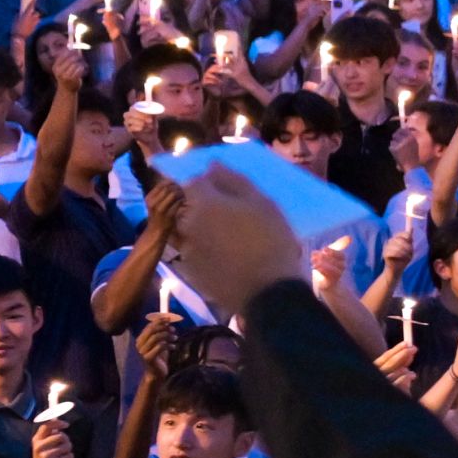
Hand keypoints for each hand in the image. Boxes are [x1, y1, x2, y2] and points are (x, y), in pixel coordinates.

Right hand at [27, 410, 77, 457]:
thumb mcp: (43, 445)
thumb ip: (49, 432)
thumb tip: (55, 416)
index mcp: (36, 440)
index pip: (47, 426)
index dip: (58, 423)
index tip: (66, 425)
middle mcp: (39, 447)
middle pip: (61, 436)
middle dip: (67, 440)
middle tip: (64, 446)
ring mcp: (46, 455)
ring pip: (67, 446)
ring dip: (68, 450)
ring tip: (62, 455)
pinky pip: (69, 455)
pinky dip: (69, 457)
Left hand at [165, 168, 302, 316]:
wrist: (269, 293)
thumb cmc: (271, 241)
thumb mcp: (262, 204)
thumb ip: (234, 181)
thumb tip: (212, 165)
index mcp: (203, 202)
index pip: (193, 182)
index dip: (208, 184)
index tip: (225, 191)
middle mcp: (187, 223)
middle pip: (188, 208)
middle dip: (203, 207)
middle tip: (227, 216)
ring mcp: (186, 250)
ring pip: (189, 232)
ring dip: (202, 230)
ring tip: (226, 239)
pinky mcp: (191, 272)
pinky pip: (193, 254)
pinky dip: (204, 252)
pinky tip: (225, 259)